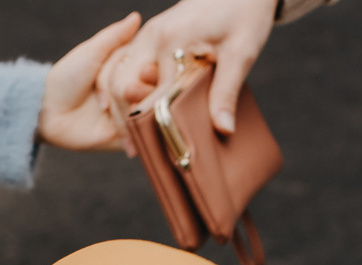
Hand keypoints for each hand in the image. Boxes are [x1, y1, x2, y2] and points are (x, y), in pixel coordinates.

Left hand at [38, 12, 146, 152]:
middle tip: (132, 90)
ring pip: (151, 114)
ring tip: (133, 108)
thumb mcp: (91, 51)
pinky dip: (142, 132)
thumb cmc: (66, 77)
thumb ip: (115, 36)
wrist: (48, 111)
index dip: (151, 69)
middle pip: (155, 91)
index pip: (151, 68)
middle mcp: (132, 92)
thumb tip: (136, 16)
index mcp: (126, 70)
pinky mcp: (124, 138)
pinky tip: (137, 128)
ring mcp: (130, 116)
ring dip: (144, 110)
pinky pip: (141, 137)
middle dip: (147, 91)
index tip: (146, 70)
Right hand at [101, 0, 278, 137]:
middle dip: (126, 118)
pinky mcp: (150, 37)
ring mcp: (147, 35)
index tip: (159, 151)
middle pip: (121, 84)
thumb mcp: (241, 53)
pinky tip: (130, 112)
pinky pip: (125, 65)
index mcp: (171, 40)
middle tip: (136, 150)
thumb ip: (226, 92)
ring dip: (120, 105)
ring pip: (117, 75)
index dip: (154, 125)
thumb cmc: (244, 15)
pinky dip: (123, 89)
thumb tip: (223, 129)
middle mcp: (151, 36)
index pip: (152, 93)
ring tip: (131, 139)